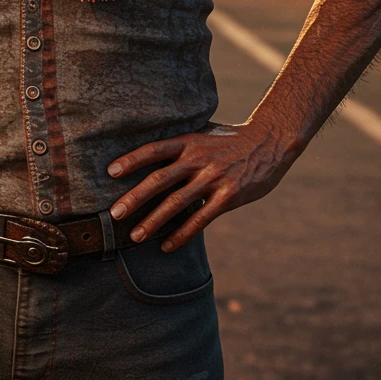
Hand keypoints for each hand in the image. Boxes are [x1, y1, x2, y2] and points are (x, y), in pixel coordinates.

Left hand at [107, 119, 297, 251]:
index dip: (131, 160)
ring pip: (176, 203)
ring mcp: (213, 178)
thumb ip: (180, 145)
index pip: (154, 149)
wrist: (270, 142)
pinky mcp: (228, 196)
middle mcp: (197, 159)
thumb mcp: (203, 134)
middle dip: (134, 198)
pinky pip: (200, 219)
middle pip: (159, 179)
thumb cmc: (230, 140)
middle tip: (114, 213)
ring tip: (134, 236)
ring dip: (153, 221)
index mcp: (188, 142)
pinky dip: (181, 234)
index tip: (110, 172)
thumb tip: (150, 154)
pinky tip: (166, 246)